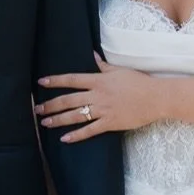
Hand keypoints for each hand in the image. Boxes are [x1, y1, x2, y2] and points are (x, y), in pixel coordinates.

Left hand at [36, 56, 158, 141]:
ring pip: (75, 116)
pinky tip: (64, 139)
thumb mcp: (120, 70)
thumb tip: (92, 55)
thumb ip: (103, 66)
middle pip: (69, 100)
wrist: (156, 98)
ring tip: (45, 122)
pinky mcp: (110, 123)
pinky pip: (90, 130)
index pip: (72, 80)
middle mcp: (98, 95)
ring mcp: (103, 110)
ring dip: (58, 119)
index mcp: (99, 80)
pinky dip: (76, 135)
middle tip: (37, 109)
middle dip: (51, 105)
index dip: (55, 81)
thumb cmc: (140, 82)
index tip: (41, 83)